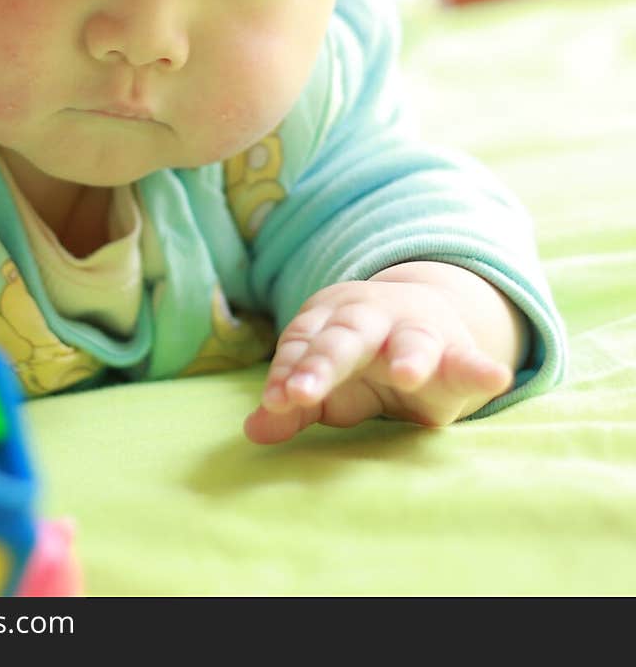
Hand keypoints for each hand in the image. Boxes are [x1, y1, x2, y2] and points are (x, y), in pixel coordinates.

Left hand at [244, 273, 516, 443]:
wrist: (424, 315)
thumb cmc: (362, 361)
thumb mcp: (329, 382)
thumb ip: (296, 404)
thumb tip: (253, 432)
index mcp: (332, 320)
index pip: (305, 345)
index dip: (290, 372)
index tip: (276, 401)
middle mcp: (373, 319)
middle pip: (345, 337)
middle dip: (324, 362)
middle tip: (301, 392)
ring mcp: (416, 333)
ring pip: (410, 340)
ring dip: (408, 356)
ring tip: (407, 373)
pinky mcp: (456, 355)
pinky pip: (469, 361)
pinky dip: (481, 369)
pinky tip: (494, 377)